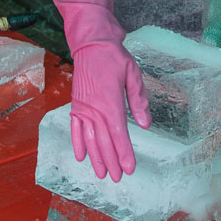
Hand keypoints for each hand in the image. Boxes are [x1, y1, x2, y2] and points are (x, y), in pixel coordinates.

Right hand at [70, 41, 151, 181]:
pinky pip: (75, 128)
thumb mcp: (132, 73)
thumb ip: (138, 100)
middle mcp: (94, 108)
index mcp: (110, 101)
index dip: (124, 153)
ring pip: (89, 139)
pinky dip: (77, 143)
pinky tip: (80, 157)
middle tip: (118, 178)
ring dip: (95, 158)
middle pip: (104, 141)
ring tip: (101, 173)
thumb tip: (146, 124)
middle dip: (111, 161)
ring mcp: (82, 107)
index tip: (129, 168)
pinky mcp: (75, 104)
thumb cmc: (113, 56)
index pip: (119, 134)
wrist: (90, 43)